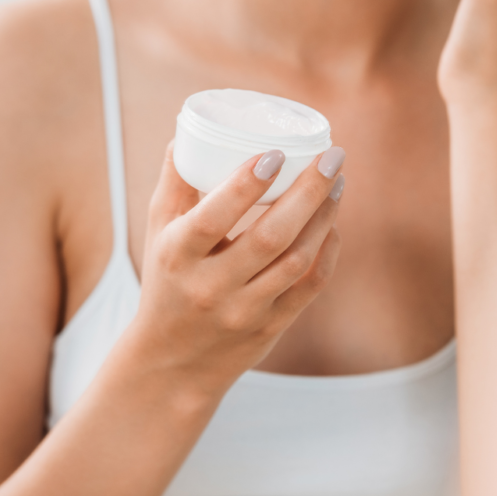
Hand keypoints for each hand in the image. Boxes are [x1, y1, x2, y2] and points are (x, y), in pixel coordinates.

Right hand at [129, 143, 346, 392]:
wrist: (171, 363)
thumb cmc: (167, 281)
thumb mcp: (159, 232)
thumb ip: (175, 183)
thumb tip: (188, 132)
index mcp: (178, 256)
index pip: (213, 218)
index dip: (246, 185)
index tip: (275, 154)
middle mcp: (211, 286)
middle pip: (269, 236)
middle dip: (307, 192)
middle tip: (331, 156)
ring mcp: (244, 311)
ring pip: (296, 260)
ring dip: (324, 217)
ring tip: (337, 183)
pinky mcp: (270, 328)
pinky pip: (309, 287)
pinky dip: (328, 253)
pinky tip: (334, 225)